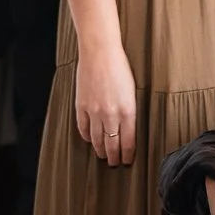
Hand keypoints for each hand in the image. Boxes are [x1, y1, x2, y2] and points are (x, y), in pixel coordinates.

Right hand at [74, 41, 138, 167]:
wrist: (99, 51)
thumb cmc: (120, 66)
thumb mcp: (133, 91)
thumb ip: (130, 111)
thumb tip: (127, 128)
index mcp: (127, 111)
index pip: (127, 142)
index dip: (127, 154)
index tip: (127, 161)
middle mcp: (110, 115)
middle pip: (112, 144)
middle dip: (114, 157)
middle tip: (114, 163)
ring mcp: (94, 112)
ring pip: (96, 140)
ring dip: (100, 150)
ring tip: (103, 155)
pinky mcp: (81, 106)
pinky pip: (83, 128)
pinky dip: (87, 137)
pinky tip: (90, 140)